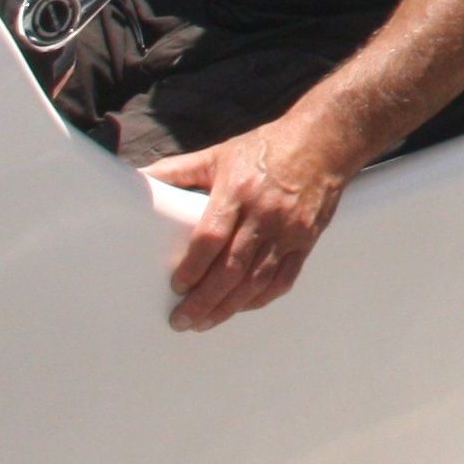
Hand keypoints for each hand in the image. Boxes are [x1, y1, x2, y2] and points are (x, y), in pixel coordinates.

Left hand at [146, 113, 358, 330]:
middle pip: (232, 267)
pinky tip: (242, 306)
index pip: (211, 237)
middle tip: (181, 320)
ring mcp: (289, 228)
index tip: (177, 285)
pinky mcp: (307, 238)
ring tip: (205, 322)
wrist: (326, 140)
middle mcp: (265, 212)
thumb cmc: (268, 147)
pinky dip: (262, 298)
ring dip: (229, 306)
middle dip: (204, 300)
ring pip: (256, 280)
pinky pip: (284, 278)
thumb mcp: (220, 154)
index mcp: (239, 190)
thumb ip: (179, 170)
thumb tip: (137, 177)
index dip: (193, 267)